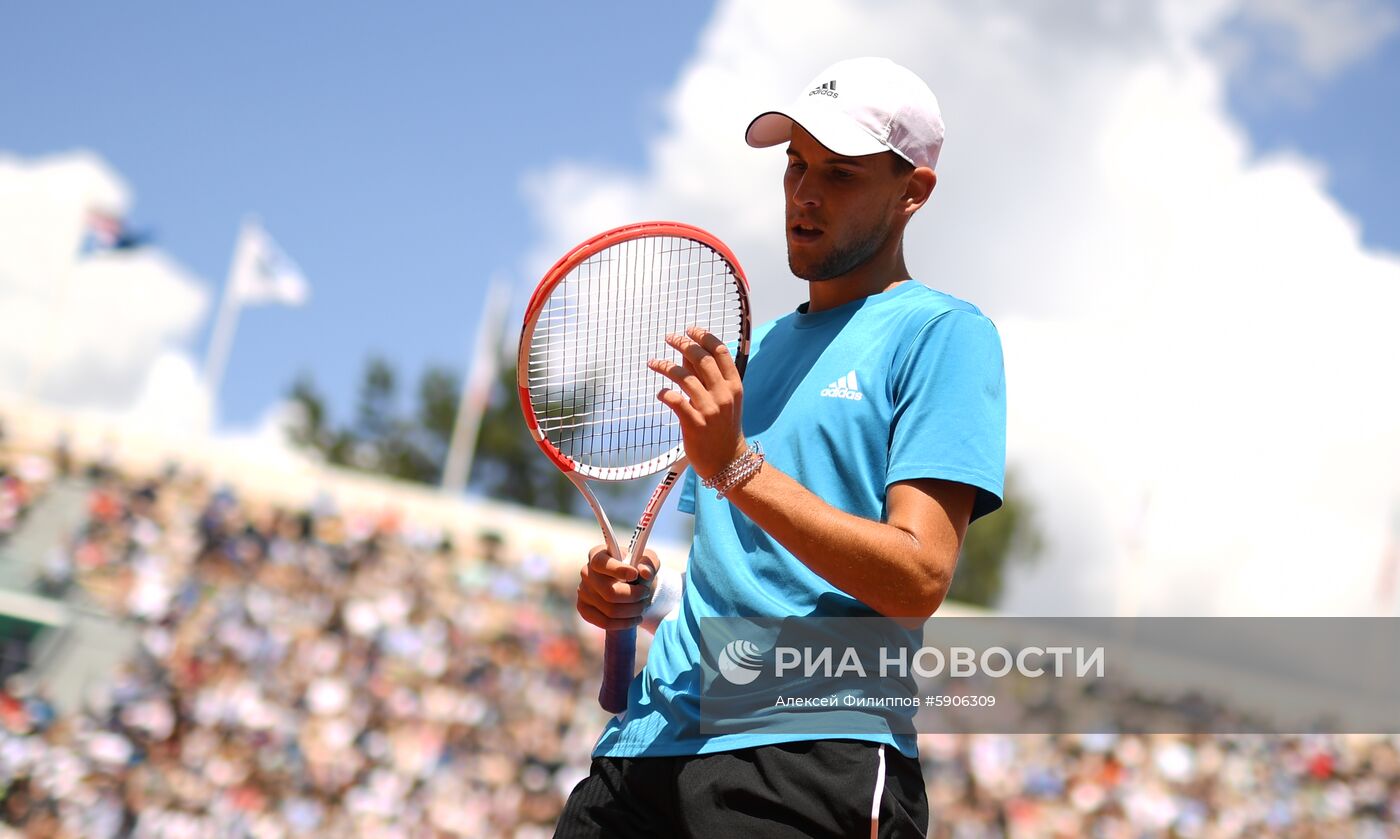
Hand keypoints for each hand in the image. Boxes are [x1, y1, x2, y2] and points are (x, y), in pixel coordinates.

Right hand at [576, 544, 658, 630]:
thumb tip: (645, 572)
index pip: (602, 563)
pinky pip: (605, 622)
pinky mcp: (584, 609)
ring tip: (643, 606)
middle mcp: (586, 572)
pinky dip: (624, 623)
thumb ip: (649, 563)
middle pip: (610, 592)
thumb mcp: (647, 560)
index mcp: (598, 554)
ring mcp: (583, 592)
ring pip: (610, 610)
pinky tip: (636, 618)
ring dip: (633, 610)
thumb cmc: (636, 568)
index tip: (635, 575)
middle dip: (634, 596)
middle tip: (645, 594)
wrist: (629, 583)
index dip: (619, 570)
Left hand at [649, 326, 746, 479]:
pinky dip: (664, 393)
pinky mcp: (695, 424)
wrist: (728, 462)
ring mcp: (710, 410)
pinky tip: (660, 392)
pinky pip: (675, 401)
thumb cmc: (723, 429)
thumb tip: (687, 355)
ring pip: (684, 377)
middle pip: (702, 359)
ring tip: (653, 362)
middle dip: (683, 344)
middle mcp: (724, 395)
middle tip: (670, 338)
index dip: (704, 337)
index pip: (721, 352)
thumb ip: (708, 378)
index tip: (690, 330)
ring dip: (665, 366)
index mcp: (734, 386)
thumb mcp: (723, 400)